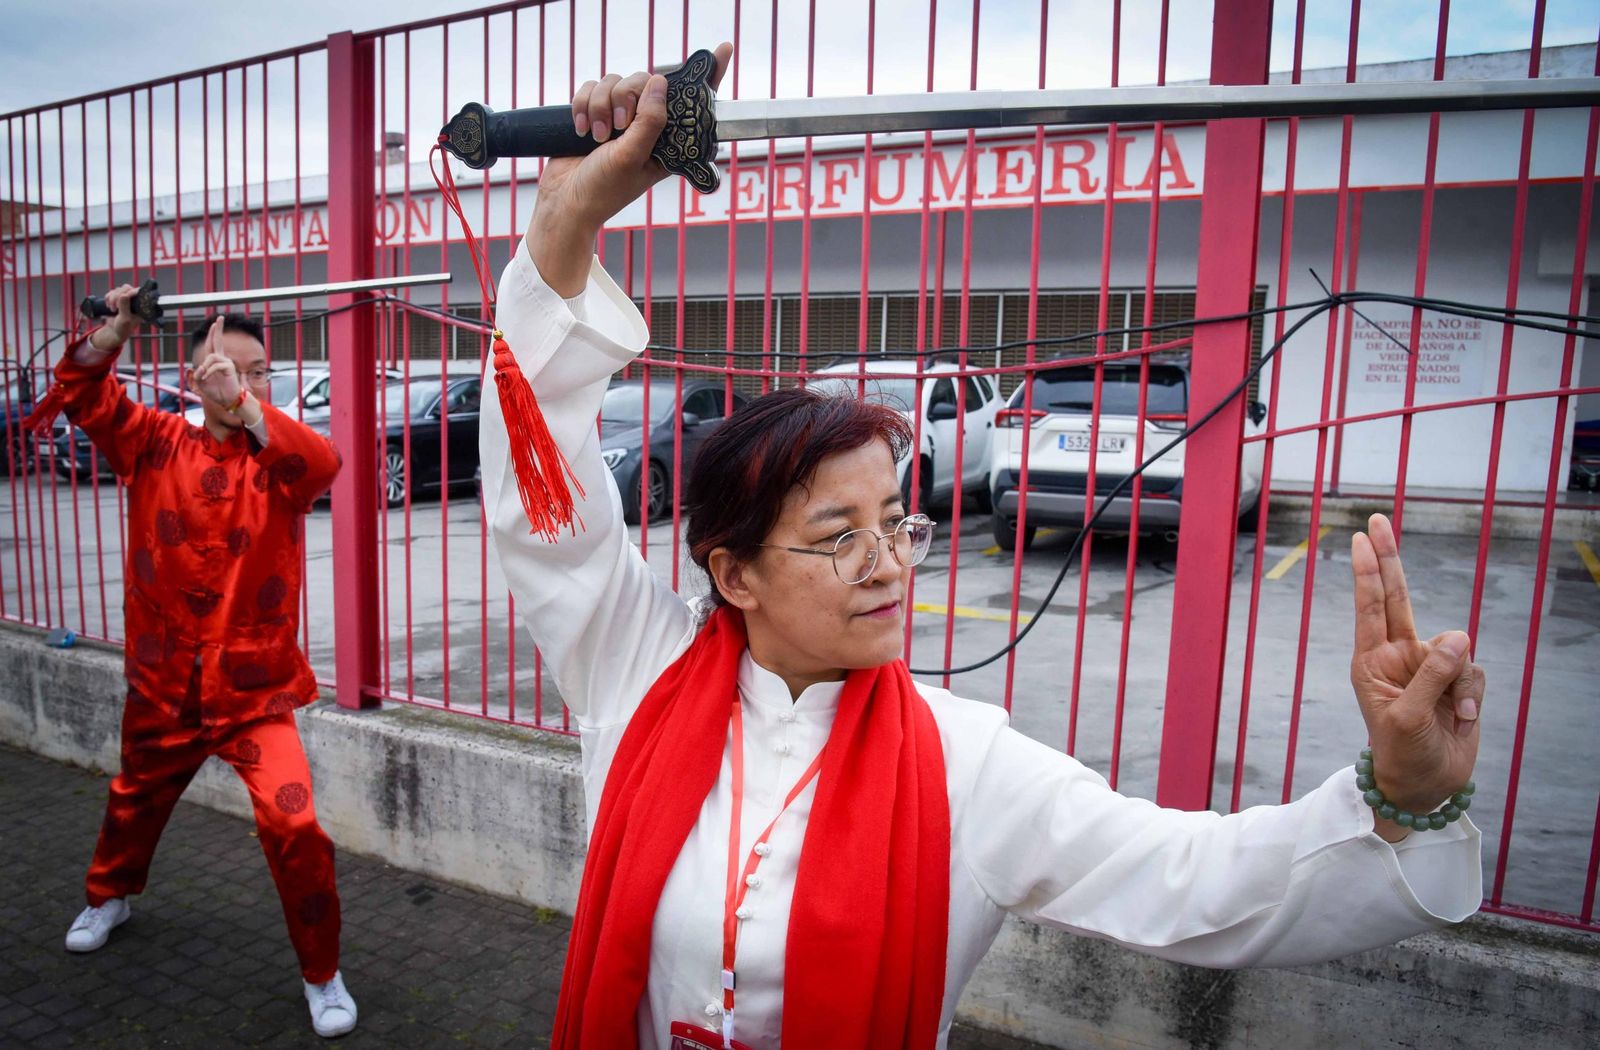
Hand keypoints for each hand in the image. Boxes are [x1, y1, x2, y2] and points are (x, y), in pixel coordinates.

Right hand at [88, 284, 142, 351]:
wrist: (114, 331)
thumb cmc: (123, 328)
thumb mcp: (125, 319)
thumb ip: (125, 307)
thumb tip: (124, 295)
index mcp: (140, 306)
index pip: (138, 291)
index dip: (130, 292)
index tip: (125, 296)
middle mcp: (134, 301)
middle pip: (126, 288)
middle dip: (117, 296)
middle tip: (115, 308)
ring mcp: (126, 299)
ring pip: (118, 289)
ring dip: (112, 298)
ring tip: (112, 309)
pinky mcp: (117, 299)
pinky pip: (112, 292)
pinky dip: (108, 297)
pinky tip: (108, 305)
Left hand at [191, 318, 243, 411]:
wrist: (227, 400)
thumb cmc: (215, 391)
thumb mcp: (200, 382)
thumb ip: (198, 373)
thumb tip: (201, 366)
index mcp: (214, 361)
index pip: (212, 344)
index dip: (213, 334)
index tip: (215, 323)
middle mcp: (221, 359)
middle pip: (217, 341)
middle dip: (218, 329)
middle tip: (220, 317)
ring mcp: (226, 362)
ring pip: (210, 358)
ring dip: (205, 368)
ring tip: (205, 378)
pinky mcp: (229, 367)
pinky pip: (214, 366)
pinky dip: (208, 372)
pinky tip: (207, 378)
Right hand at [528, 43, 732, 293]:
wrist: (564, 201)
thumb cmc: (603, 190)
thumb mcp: (632, 157)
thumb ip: (650, 121)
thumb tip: (659, 83)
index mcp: (665, 139)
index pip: (690, 102)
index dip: (707, 75)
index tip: (723, 50)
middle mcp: (644, 125)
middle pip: (644, 81)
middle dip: (625, 98)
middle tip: (618, 126)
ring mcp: (619, 117)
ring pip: (614, 81)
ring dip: (600, 106)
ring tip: (596, 136)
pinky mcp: (594, 112)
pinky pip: (591, 87)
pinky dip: (583, 104)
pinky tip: (580, 130)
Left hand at [1349, 513, 1481, 824]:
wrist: (1426, 785)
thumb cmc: (1402, 753)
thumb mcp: (1407, 718)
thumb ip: (1431, 676)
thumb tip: (1458, 636)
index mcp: (1373, 662)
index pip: (1371, 607)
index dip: (1369, 571)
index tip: (1360, 537)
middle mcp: (1399, 657)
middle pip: (1398, 597)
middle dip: (1389, 559)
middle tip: (1377, 521)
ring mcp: (1430, 667)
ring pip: (1457, 650)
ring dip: (1458, 685)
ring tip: (1447, 717)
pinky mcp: (1457, 682)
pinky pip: (1474, 674)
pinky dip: (1471, 699)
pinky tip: (1460, 722)